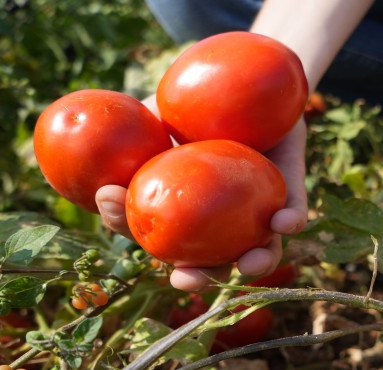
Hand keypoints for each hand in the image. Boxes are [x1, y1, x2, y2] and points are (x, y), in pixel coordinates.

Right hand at [95, 98, 308, 291]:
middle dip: (196, 277)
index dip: (128, 229)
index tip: (114, 213)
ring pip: (261, 252)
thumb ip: (127, 136)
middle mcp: (220, 222)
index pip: (149, 231)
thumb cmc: (193, 101)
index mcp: (180, 210)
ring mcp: (258, 213)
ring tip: (248, 264)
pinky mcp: (291, 194)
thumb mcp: (154, 114)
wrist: (251, 79)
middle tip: (186, 277)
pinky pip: (296, 212)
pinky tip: (283, 222)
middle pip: (207, 263)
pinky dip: (291, 221)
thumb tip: (87, 152)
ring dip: (255, 264)